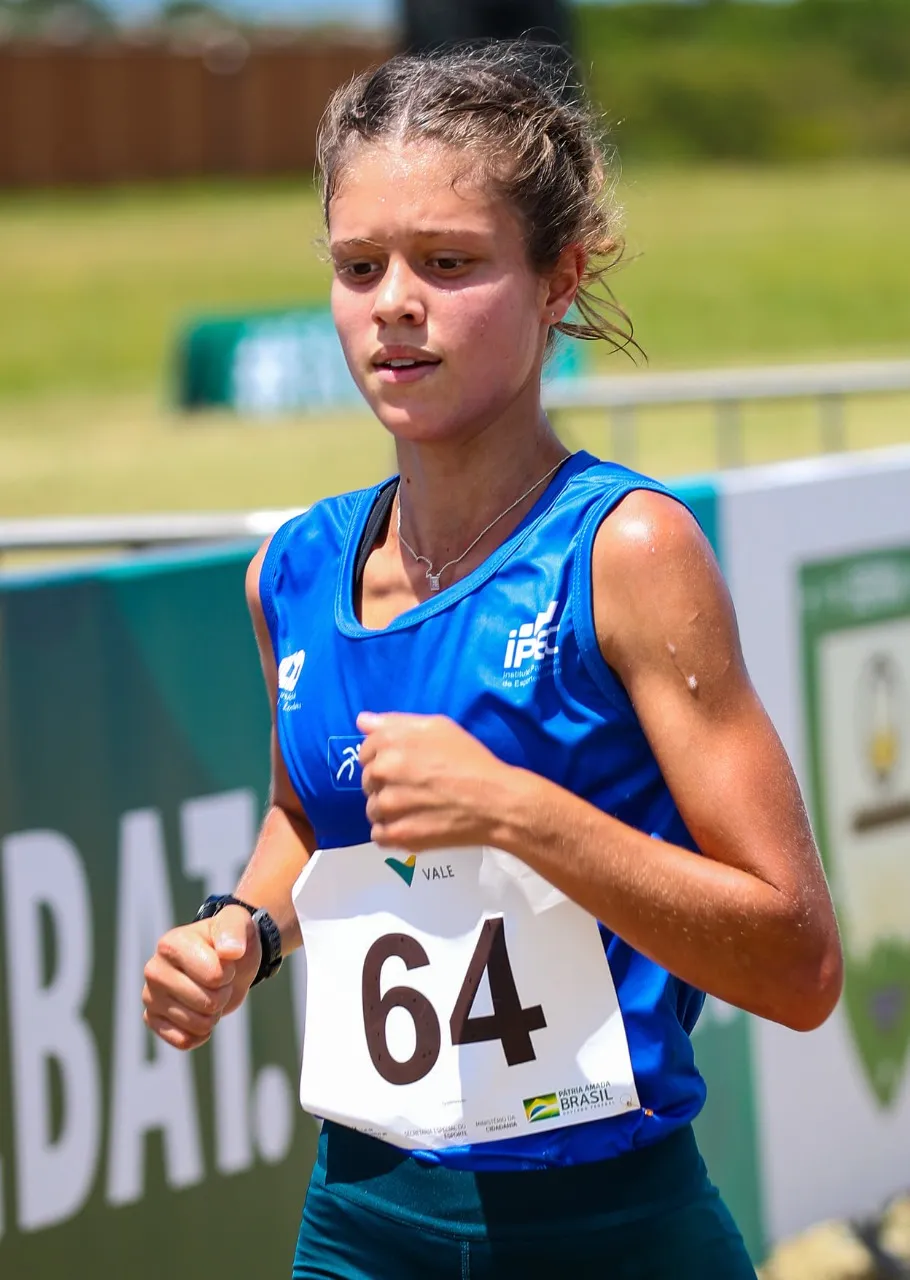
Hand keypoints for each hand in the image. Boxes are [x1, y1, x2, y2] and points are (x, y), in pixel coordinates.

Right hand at [142, 905, 261, 1050]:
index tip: (225, 961)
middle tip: (219, 980)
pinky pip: (183, 1041)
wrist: (225, 961)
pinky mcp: (152, 1019)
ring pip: (197, 1025)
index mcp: (170, 944)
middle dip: (223, 995)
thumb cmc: (229, 941)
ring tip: (209, 993)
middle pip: (207, 1003)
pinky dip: (200, 1033)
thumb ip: (235, 930)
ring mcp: (150, 996)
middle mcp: (153, 970)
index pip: (214, 976)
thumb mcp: (238, 924)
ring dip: (214, 1014)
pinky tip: (200, 1015)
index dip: (229, 973)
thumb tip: (230, 952)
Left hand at [357, 711, 512, 851]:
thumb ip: (395, 722)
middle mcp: (383, 771)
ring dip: (389, 810)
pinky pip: (378, 834)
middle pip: (368, 781)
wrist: (495, 801)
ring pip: (372, 809)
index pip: (365, 752)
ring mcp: (388, 805)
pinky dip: (392, 833)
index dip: (383, 759)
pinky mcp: (397, 834)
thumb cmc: (470, 760)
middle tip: (415, 788)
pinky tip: (413, 826)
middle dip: (386, 785)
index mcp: (391, 742)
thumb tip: (362, 721)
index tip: (404, 767)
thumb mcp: (438, 727)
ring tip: (417, 809)